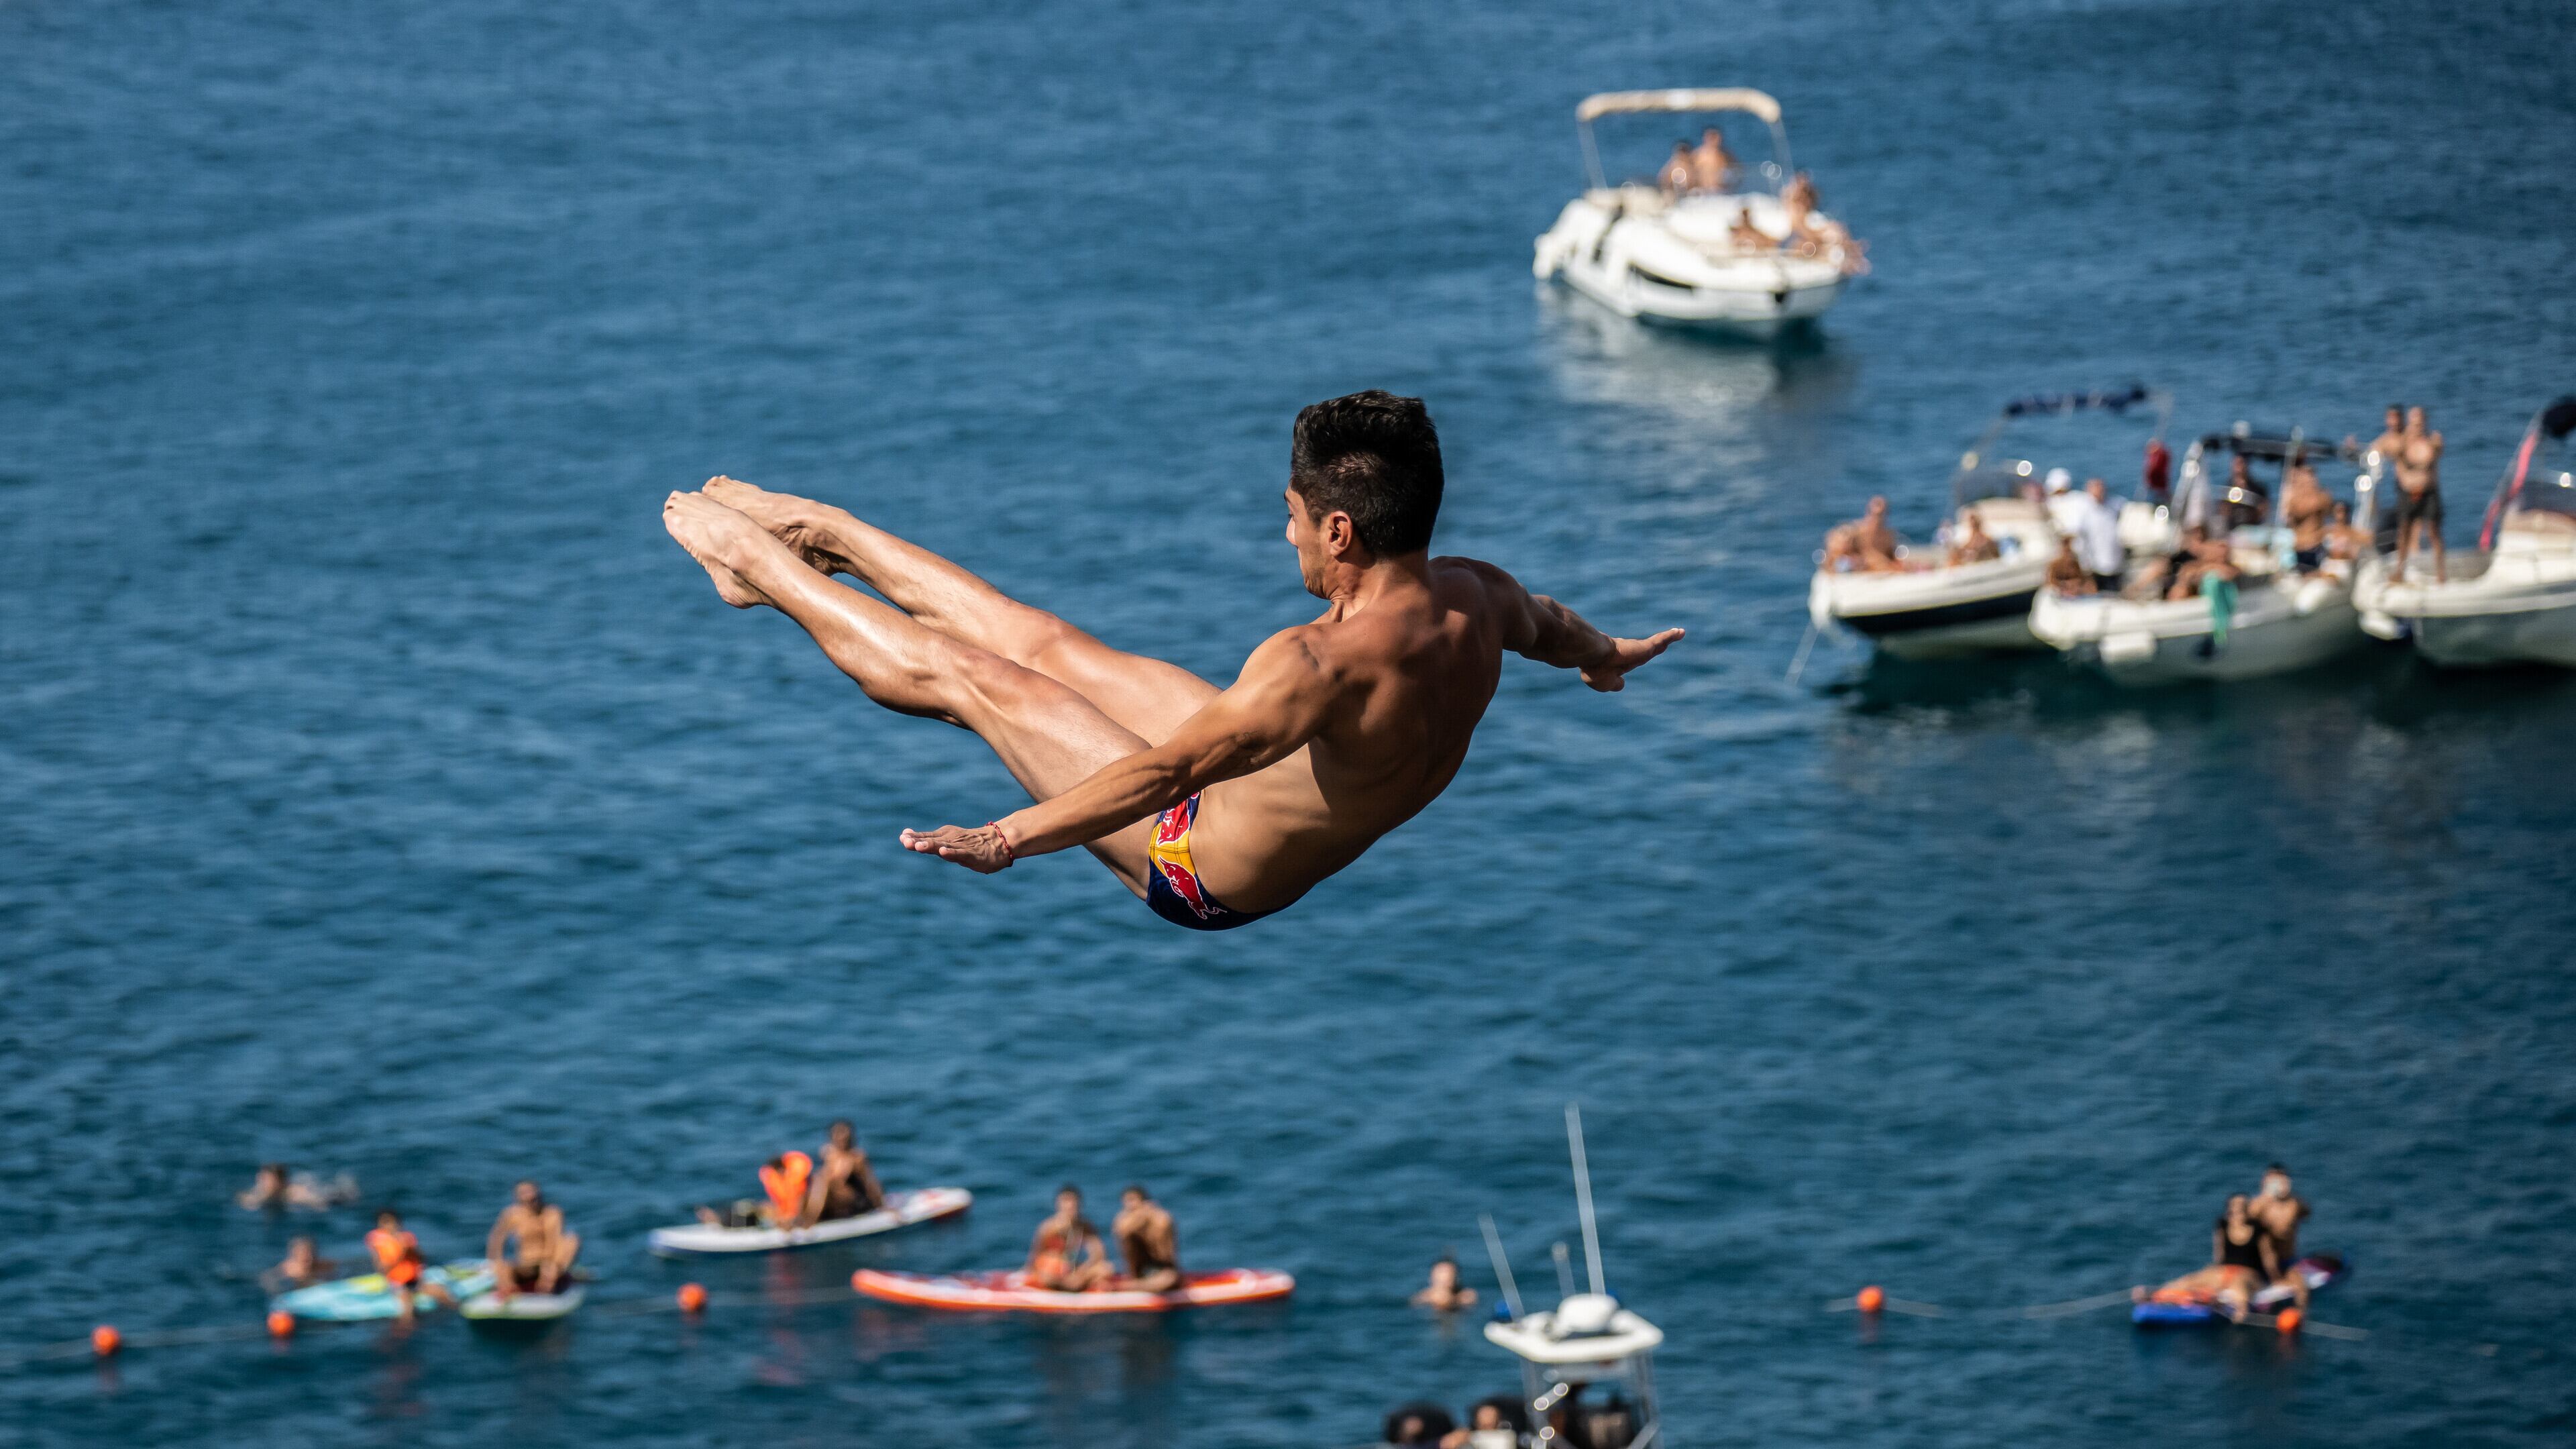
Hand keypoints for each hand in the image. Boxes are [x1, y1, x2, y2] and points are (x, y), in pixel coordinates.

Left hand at [899, 822, 1014, 872]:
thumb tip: (904, 836)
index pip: (926, 836)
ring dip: (931, 846)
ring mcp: (961, 847)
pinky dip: (951, 852)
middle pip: (932, 841)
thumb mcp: (947, 841)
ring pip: (944, 846)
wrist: (998, 842)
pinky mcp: (972, 854)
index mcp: (944, 837)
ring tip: (919, 846)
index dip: (914, 837)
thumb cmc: (970, 843)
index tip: (902, 838)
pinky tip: (943, 852)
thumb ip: (928, 840)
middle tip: (906, 842)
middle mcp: (950, 840)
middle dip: (918, 842)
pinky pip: (960, 854)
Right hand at [1580, 628, 1684, 690]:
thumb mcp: (1605, 684)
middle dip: (1657, 644)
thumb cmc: (1595, 671)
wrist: (1594, 657)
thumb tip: (1622, 685)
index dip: (1641, 655)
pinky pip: (1661, 640)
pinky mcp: (1645, 647)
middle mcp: (1629, 651)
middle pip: (1648, 648)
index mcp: (1619, 660)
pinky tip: (1680, 632)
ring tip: (1678, 633)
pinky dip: (1671, 636)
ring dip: (1666, 638)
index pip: (1633, 657)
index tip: (1646, 652)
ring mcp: (1637, 648)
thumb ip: (1614, 684)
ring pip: (1656, 643)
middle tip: (1666, 640)